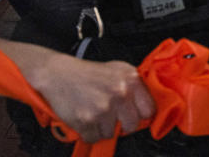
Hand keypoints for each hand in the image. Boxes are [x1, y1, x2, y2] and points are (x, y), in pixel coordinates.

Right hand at [28, 52, 154, 143]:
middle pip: (132, 125)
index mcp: (131, 79)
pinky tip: (85, 118)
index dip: (141, 115)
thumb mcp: (118, 70)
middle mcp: (120, 93)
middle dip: (122, 123)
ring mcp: (103, 108)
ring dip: (103, 128)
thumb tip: (148, 107)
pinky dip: (89, 133)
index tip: (134, 115)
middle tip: (111, 115)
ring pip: (112, 133)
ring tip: (95, 112)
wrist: (59, 74)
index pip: (149, 110)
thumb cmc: (88, 73)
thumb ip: (135, 86)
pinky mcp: (86, 120)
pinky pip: (94, 138)